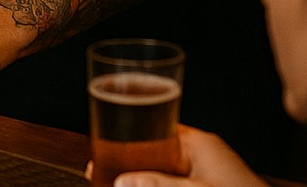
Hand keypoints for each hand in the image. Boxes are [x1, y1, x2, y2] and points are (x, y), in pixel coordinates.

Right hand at [103, 125, 264, 186]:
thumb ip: (158, 184)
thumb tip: (121, 180)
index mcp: (198, 143)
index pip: (152, 126)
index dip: (124, 133)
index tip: (100, 142)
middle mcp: (200, 154)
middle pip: (152, 150)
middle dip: (126, 158)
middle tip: (98, 167)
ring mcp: (205, 172)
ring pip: (160, 168)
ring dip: (139, 174)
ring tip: (112, 177)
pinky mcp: (207, 184)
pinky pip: (172, 179)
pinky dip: (154, 181)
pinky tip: (137, 184)